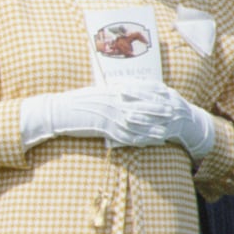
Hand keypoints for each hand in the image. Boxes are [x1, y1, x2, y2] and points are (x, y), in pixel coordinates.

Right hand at [20, 85, 210, 155]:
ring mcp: (110, 115)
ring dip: (154, 128)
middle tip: (175, 114)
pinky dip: (140, 140)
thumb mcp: (93, 94)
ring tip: (167, 131)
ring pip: (138, 122)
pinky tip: (149, 143)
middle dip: (159, 111)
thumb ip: (109, 93)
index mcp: (112, 91)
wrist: (58, 112)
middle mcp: (114, 102)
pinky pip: (126, 136)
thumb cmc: (73, 103)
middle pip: (142, 106)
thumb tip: (120, 92)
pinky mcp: (105, 128)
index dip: (154, 94)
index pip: (138, 90)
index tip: (166, 95)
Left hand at [124, 84, 216, 159]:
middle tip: (122, 103)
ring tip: (127, 117)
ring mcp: (173, 120)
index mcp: (170, 95)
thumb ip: (149, 89)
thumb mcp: (166, 94)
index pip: (153, 89)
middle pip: (154, 103)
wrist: (191, 122)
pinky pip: (156, 136)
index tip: (122, 88)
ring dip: (141, 119)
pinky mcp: (170, 132)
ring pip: (155, 119)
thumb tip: (126, 82)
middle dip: (138, 102)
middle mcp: (173, 106)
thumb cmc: (171, 105)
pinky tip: (133, 138)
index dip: (137, 88)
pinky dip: (145, 137)